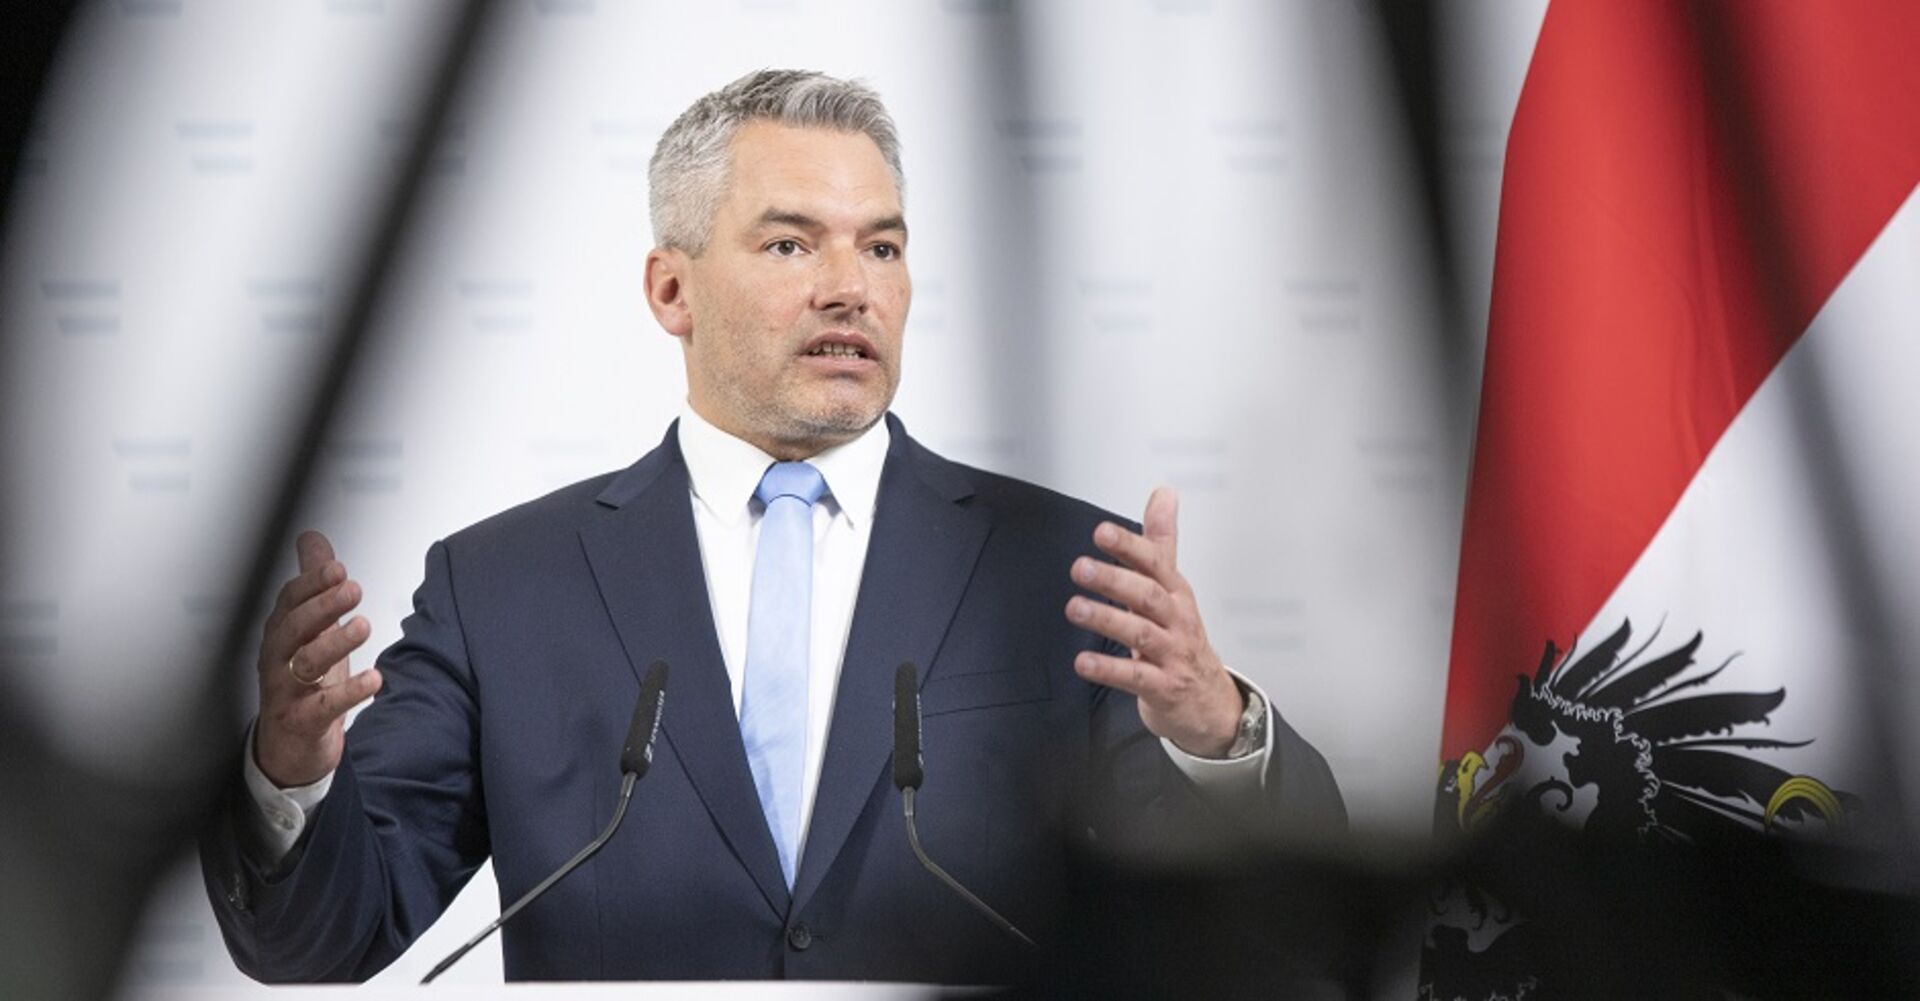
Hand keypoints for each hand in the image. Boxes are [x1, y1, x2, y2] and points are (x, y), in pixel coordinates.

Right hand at [253, 530, 381, 787]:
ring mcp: (287, 691)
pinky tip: (374, 679)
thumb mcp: (309, 628)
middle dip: (321, 606)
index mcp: (282, 633)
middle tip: (352, 588)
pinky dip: (348, 692)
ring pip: (305, 663)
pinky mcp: (302, 721)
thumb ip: (313, 584)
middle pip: (292, 627)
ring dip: (334, 642)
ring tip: (362, 625)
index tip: (337, 568)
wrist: (289, 745)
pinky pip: (322, 706)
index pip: (290, 602)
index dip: (311, 584)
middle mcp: (279, 659)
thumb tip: (312, 539)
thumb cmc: (301, 679)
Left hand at [1063, 487, 1243, 757]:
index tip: (1102, 532)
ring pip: (1141, 634)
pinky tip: (1082, 662)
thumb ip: (1161, 541)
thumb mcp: (1174, 587)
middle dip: (1114, 580)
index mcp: (1175, 593)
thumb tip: (1163, 492)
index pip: (1155, 563)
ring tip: (1075, 608)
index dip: (1129, 547)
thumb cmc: (1183, 636)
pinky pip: (1135, 677)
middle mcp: (1176, 620)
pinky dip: (1109, 669)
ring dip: (1107, 620)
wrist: (1209, 700)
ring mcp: (1172, 654)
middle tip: (1080, 567)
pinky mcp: (1163, 687)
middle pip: (1148, 595)